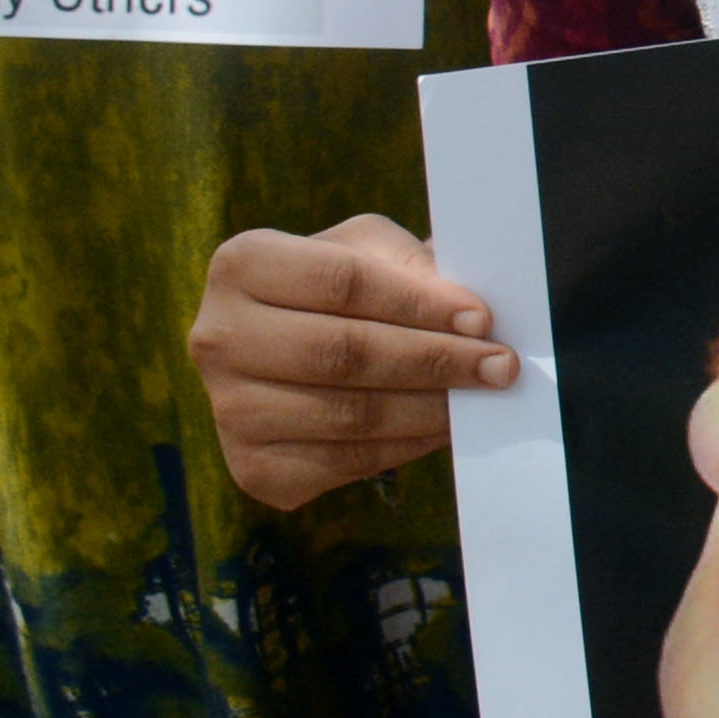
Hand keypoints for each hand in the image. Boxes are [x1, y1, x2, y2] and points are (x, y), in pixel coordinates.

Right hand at [188, 214, 515, 510]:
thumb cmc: (335, 286)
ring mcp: (228, 409)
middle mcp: (218, 338)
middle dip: (434, 360)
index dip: (418, 303)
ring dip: (429, 409)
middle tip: (500, 366)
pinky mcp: (252, 467)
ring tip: (483, 397)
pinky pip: (345, 463)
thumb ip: (411, 269)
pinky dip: (406, 447)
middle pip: (343, 353)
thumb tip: (470, 314)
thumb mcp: (367, 250)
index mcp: (240, 265)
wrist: (285, 346)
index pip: (343, 282)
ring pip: (348, 416)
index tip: (482, 318)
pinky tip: (443, 427)